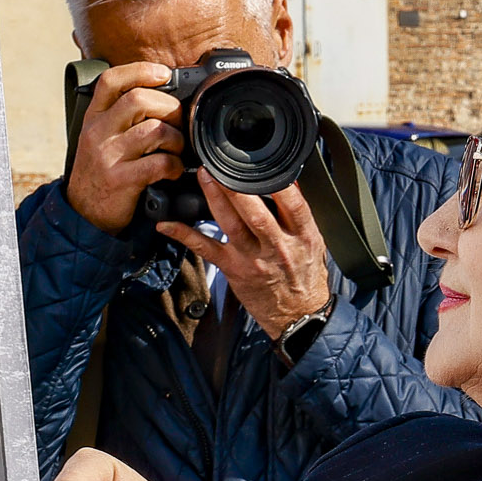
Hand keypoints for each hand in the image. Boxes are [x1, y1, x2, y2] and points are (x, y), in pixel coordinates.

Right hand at [65, 62, 184, 233]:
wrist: (83, 212)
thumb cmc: (101, 171)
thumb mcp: (100, 137)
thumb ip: (121, 117)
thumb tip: (161, 97)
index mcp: (94, 117)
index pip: (111, 80)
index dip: (140, 71)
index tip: (164, 74)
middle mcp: (98, 132)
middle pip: (140, 100)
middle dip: (170, 108)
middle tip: (179, 122)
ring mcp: (109, 155)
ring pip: (155, 130)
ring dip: (176, 139)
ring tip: (177, 149)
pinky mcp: (121, 179)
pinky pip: (159, 163)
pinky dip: (175, 165)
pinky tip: (173, 170)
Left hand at [158, 173, 331, 337]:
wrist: (298, 315)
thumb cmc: (306, 276)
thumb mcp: (314, 243)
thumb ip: (300, 215)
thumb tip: (288, 182)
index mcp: (303, 236)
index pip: (294, 205)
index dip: (279, 184)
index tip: (263, 165)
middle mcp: (278, 247)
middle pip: (257, 213)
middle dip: (237, 188)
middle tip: (220, 166)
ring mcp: (254, 259)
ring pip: (231, 225)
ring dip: (215, 200)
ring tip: (204, 177)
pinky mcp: (234, 269)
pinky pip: (206, 249)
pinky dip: (184, 235)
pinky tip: (168, 224)